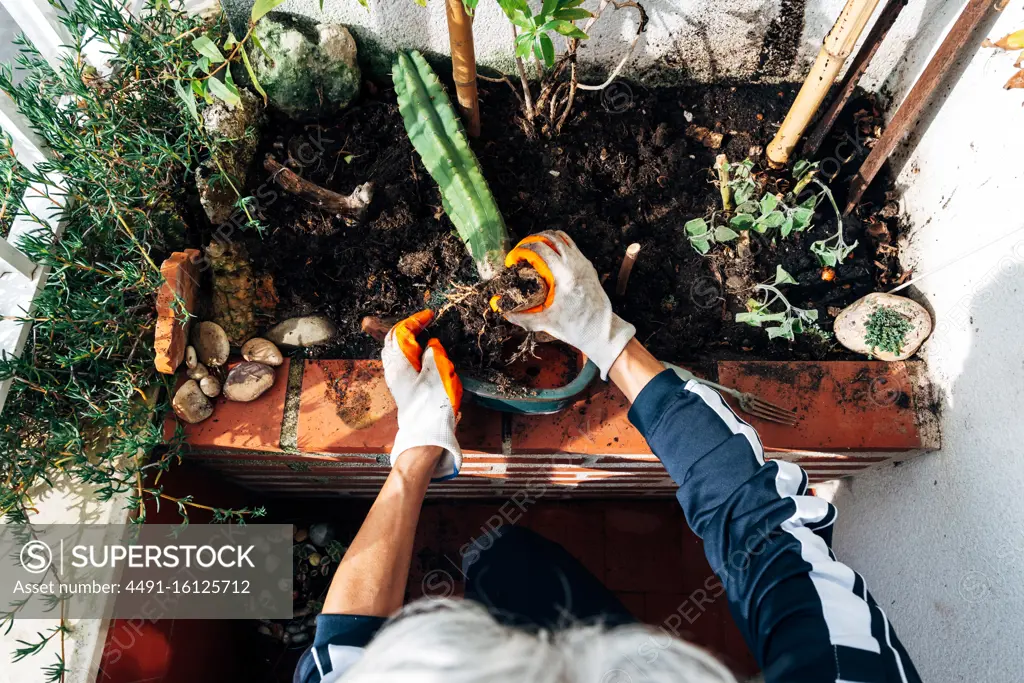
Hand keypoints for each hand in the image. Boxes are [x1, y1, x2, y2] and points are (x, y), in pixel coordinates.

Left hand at [382, 310, 462, 480]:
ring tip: (422, 336)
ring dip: (407, 341)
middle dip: (407, 328)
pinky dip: (410, 354)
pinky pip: (402, 363)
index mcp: (400, 361)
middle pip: (394, 341)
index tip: (429, 315)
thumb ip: (434, 353)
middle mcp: (394, 369)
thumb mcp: (439, 372)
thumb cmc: (432, 405)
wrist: (426, 435)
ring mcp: (396, 380)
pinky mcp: (403, 389)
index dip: (415, 320)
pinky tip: (421, 357)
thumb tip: (432, 345)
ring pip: (396, 352)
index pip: (402, 332)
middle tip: (423, 322)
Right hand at [503, 230, 634, 378]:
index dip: (523, 248)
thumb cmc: (576, 327)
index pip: (540, 248)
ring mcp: (584, 264)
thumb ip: (522, 317)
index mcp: (565, 274)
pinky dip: (558, 246)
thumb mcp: (546, 322)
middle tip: (522, 250)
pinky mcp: (589, 267)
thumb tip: (504, 313)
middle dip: (534, 239)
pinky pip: (572, 247)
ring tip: (535, 250)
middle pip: (552, 237)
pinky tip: (550, 259)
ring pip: (564, 238)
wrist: (603, 331)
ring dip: (547, 239)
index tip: (514, 257)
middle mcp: (576, 264)